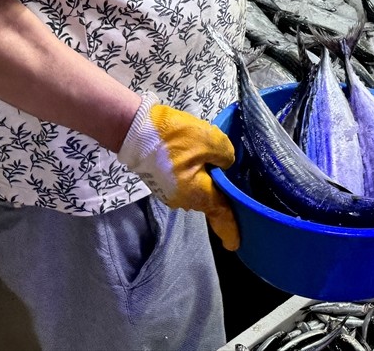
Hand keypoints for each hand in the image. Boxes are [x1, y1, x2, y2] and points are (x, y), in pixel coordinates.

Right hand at [118, 95, 239, 249]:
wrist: (134, 130)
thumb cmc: (174, 138)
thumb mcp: (209, 141)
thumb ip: (226, 156)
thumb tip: (226, 165)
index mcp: (198, 194)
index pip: (219, 214)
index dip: (230, 228)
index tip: (235, 244)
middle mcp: (183, 200)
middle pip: (209, 200)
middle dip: (222, 194)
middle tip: (238, 185)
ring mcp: (170, 191)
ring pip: (197, 189)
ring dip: (208, 181)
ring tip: (222, 167)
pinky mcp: (162, 180)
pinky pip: (187, 181)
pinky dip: (197, 175)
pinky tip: (201, 160)